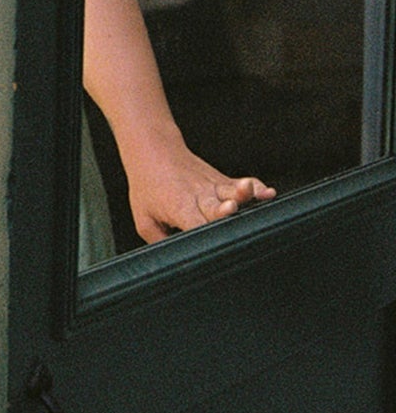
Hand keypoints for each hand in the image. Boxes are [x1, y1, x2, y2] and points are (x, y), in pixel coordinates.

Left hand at [125, 132, 275, 243]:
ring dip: (244, 194)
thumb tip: (173, 262)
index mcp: (179, 207)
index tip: (213, 243)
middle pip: (215, 207)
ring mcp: (212, 186)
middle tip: (231, 210)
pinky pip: (241, 184)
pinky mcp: (221, 180)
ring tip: (258, 194)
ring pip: (231, 191)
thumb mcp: (144, 220)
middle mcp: (198, 196)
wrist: (152, 151)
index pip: (194, 224)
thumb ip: (160, 242)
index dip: (203, 233)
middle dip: (224, 211)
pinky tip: (268, 194)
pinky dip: (255, 188)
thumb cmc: (147, 188)